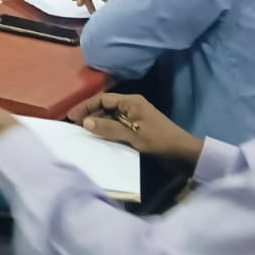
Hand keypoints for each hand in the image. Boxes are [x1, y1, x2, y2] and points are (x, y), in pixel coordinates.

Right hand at [67, 92, 203, 164]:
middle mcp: (132, 106)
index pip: (103, 99)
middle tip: (74, 126)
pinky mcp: (137, 129)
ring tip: (83, 134)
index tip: (71, 117)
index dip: (86, 106)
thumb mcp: (133, 135)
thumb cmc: (159, 141)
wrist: (183, 154)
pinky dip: (106, 131)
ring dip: (97, 124)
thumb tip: (86, 123)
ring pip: (110, 117)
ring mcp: (135, 118)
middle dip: (89, 115)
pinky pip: (117, 126)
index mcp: (131, 102)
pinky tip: (98, 139)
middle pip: (105, 107)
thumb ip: (109, 128)